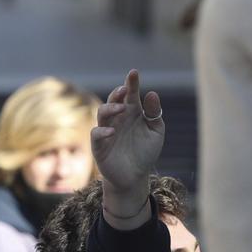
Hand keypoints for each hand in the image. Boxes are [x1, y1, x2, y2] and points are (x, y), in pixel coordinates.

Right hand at [92, 69, 163, 224]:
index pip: (130, 94)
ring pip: (102, 113)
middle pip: (113, 100)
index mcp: (132, 113)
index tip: (134, 73)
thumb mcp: (155, 132)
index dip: (131, 83)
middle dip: (117, 93)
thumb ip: (154, 114)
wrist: (135, 177)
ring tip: (121, 108)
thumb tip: (152, 93)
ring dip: (111, 108)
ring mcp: (107, 131)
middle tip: (125, 89)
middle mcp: (118, 119)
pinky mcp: (99, 146)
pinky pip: (96, 134)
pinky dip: (102, 131)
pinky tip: (112, 132)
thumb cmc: (145, 152)